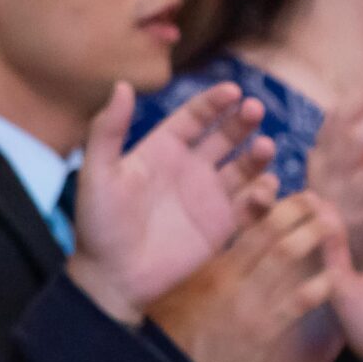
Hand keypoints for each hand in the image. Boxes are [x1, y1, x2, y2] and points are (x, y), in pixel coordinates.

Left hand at [69, 82, 270, 322]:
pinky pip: (252, 206)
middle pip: (225, 136)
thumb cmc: (99, 224)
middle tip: (254, 109)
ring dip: (258, 155)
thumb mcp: (98, 173)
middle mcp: (189, 168)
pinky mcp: (222, 226)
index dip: (213, 103)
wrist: (112, 276)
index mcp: (161, 150)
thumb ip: (107, 130)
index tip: (233, 90)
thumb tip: (121, 84)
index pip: (194, 117)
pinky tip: (263, 189)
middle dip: (242, 121)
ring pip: (244, 167)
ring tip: (263, 147)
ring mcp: (209, 197)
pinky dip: (264, 196)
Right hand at [148, 194, 340, 361]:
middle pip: (268, 234)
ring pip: (285, 259)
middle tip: (319, 200)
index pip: (239, 225)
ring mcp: (247, 304)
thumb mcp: (178, 294)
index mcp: (207, 266)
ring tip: (332, 224)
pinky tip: (333, 276)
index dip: (263, 203)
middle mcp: (228, 278)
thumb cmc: (171, 336)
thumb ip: (202, 271)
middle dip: (297, 212)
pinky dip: (318, 287)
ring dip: (313, 238)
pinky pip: (296, 303)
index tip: (282, 193)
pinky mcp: (262, 333)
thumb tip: (220, 253)